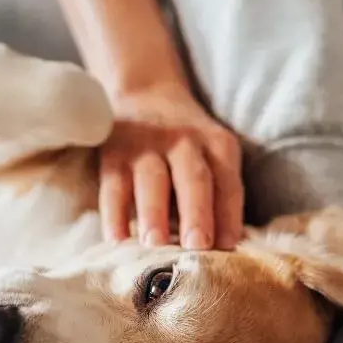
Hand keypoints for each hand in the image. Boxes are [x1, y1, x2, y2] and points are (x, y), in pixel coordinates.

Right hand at [99, 83, 243, 249]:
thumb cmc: (187, 144)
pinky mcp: (113, 151)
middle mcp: (185, 141)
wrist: (145, 93)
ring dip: (153, 214)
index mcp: (218, 145)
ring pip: (151, 180)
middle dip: (197, 212)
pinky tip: (117, 239)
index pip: (228, 184)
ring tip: (154, 244)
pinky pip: (113, 186)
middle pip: (193, 178)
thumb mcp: (212, 154)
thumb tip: (223, 249)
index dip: (229, 215)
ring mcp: (146, 145)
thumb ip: (218, 194)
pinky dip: (114, 214)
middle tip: (197, 245)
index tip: (228, 247)